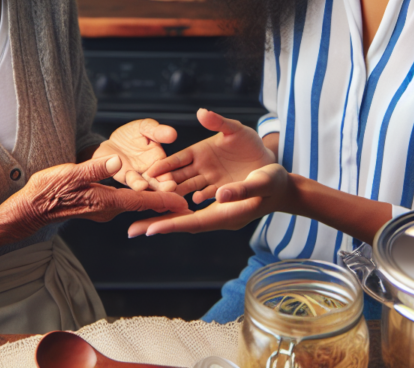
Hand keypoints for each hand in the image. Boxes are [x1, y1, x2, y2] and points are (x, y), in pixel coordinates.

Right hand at [6, 155, 187, 235]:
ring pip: (134, 204)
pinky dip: (138, 199)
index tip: (185, 204)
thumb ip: (95, 168)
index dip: (165, 201)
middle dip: (164, 202)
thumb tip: (118, 162)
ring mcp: (103, 209)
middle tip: (188, 201)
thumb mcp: (71, 173)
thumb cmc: (48, 190)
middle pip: (143, 205)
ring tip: (174, 195)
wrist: (31, 208)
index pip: (142, 201)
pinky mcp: (98, 206)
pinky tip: (145, 192)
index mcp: (106, 201)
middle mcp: (108, 209)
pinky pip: (124, 203)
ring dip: (153, 200)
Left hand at [92, 118, 178, 191]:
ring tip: (143, 186)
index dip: (169, 178)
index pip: (167, 172)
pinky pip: (127, 181)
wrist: (113, 140)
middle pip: (158, 184)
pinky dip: (131, 183)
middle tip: (167, 189)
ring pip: (142, 185)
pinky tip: (135, 183)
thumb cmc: (133, 134)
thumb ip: (158, 132)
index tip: (172, 183)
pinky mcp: (122, 176)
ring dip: (143, 186)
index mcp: (158, 160)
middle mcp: (149, 172)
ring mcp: (136, 176)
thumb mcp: (146, 127)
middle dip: (161, 188)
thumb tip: (173, 134)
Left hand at [128, 163, 292, 236]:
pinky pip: (190, 204)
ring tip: (137, 216)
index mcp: (226, 214)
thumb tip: (219, 194)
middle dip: (157, 224)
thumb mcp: (261, 182)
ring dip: (162, 214)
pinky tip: (160, 199)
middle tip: (130, 230)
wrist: (284, 186)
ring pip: (183, 213)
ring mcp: (214, 208)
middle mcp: (216, 214)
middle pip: (182, 221)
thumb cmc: (275, 184)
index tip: (149, 229)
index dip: (171, 224)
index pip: (193, 222)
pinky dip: (174, 204)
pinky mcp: (214, 200)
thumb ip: (241, 188)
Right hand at [144, 109, 275, 202]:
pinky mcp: (221, 191)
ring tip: (168, 198)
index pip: (178, 159)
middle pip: (178, 175)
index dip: (165, 164)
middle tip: (153, 188)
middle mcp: (201, 167)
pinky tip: (193, 203)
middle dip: (165, 181)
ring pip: (188, 187)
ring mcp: (210, 180)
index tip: (150, 170)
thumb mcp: (235, 130)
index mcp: (200, 151)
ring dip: (178, 192)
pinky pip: (206, 194)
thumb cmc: (249, 142)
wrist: (266, 160)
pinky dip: (198, 198)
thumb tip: (201, 111)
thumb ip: (218, 122)